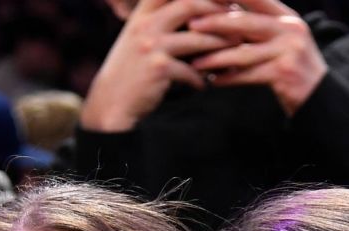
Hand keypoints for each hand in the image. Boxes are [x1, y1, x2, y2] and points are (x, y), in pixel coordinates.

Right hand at [81, 0, 233, 132]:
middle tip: (238, 20)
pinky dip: (201, 78)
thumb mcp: (140, 36)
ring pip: (196, 38)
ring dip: (219, 45)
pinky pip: (190, 70)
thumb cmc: (131, 70)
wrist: (110, 102)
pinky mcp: (158, 69)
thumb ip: (160, 19)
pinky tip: (207, 84)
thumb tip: (196, 12)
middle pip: (190, 4)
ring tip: (235, 50)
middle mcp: (146, 24)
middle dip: (217, 11)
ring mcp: (151, 45)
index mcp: (143, 12)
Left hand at [189, 0, 327, 115]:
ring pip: (243, 52)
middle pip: (245, 22)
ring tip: (195, 62)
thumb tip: (225, 17)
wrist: (321, 99)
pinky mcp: (284, 73)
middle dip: (215, 23)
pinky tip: (212, 81)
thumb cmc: (294, 69)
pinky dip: (229, 79)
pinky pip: (248, 75)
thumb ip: (261, 28)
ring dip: (216, 58)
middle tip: (191, 25)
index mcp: (287, 17)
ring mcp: (288, 50)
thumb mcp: (283, 41)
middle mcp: (289, 29)